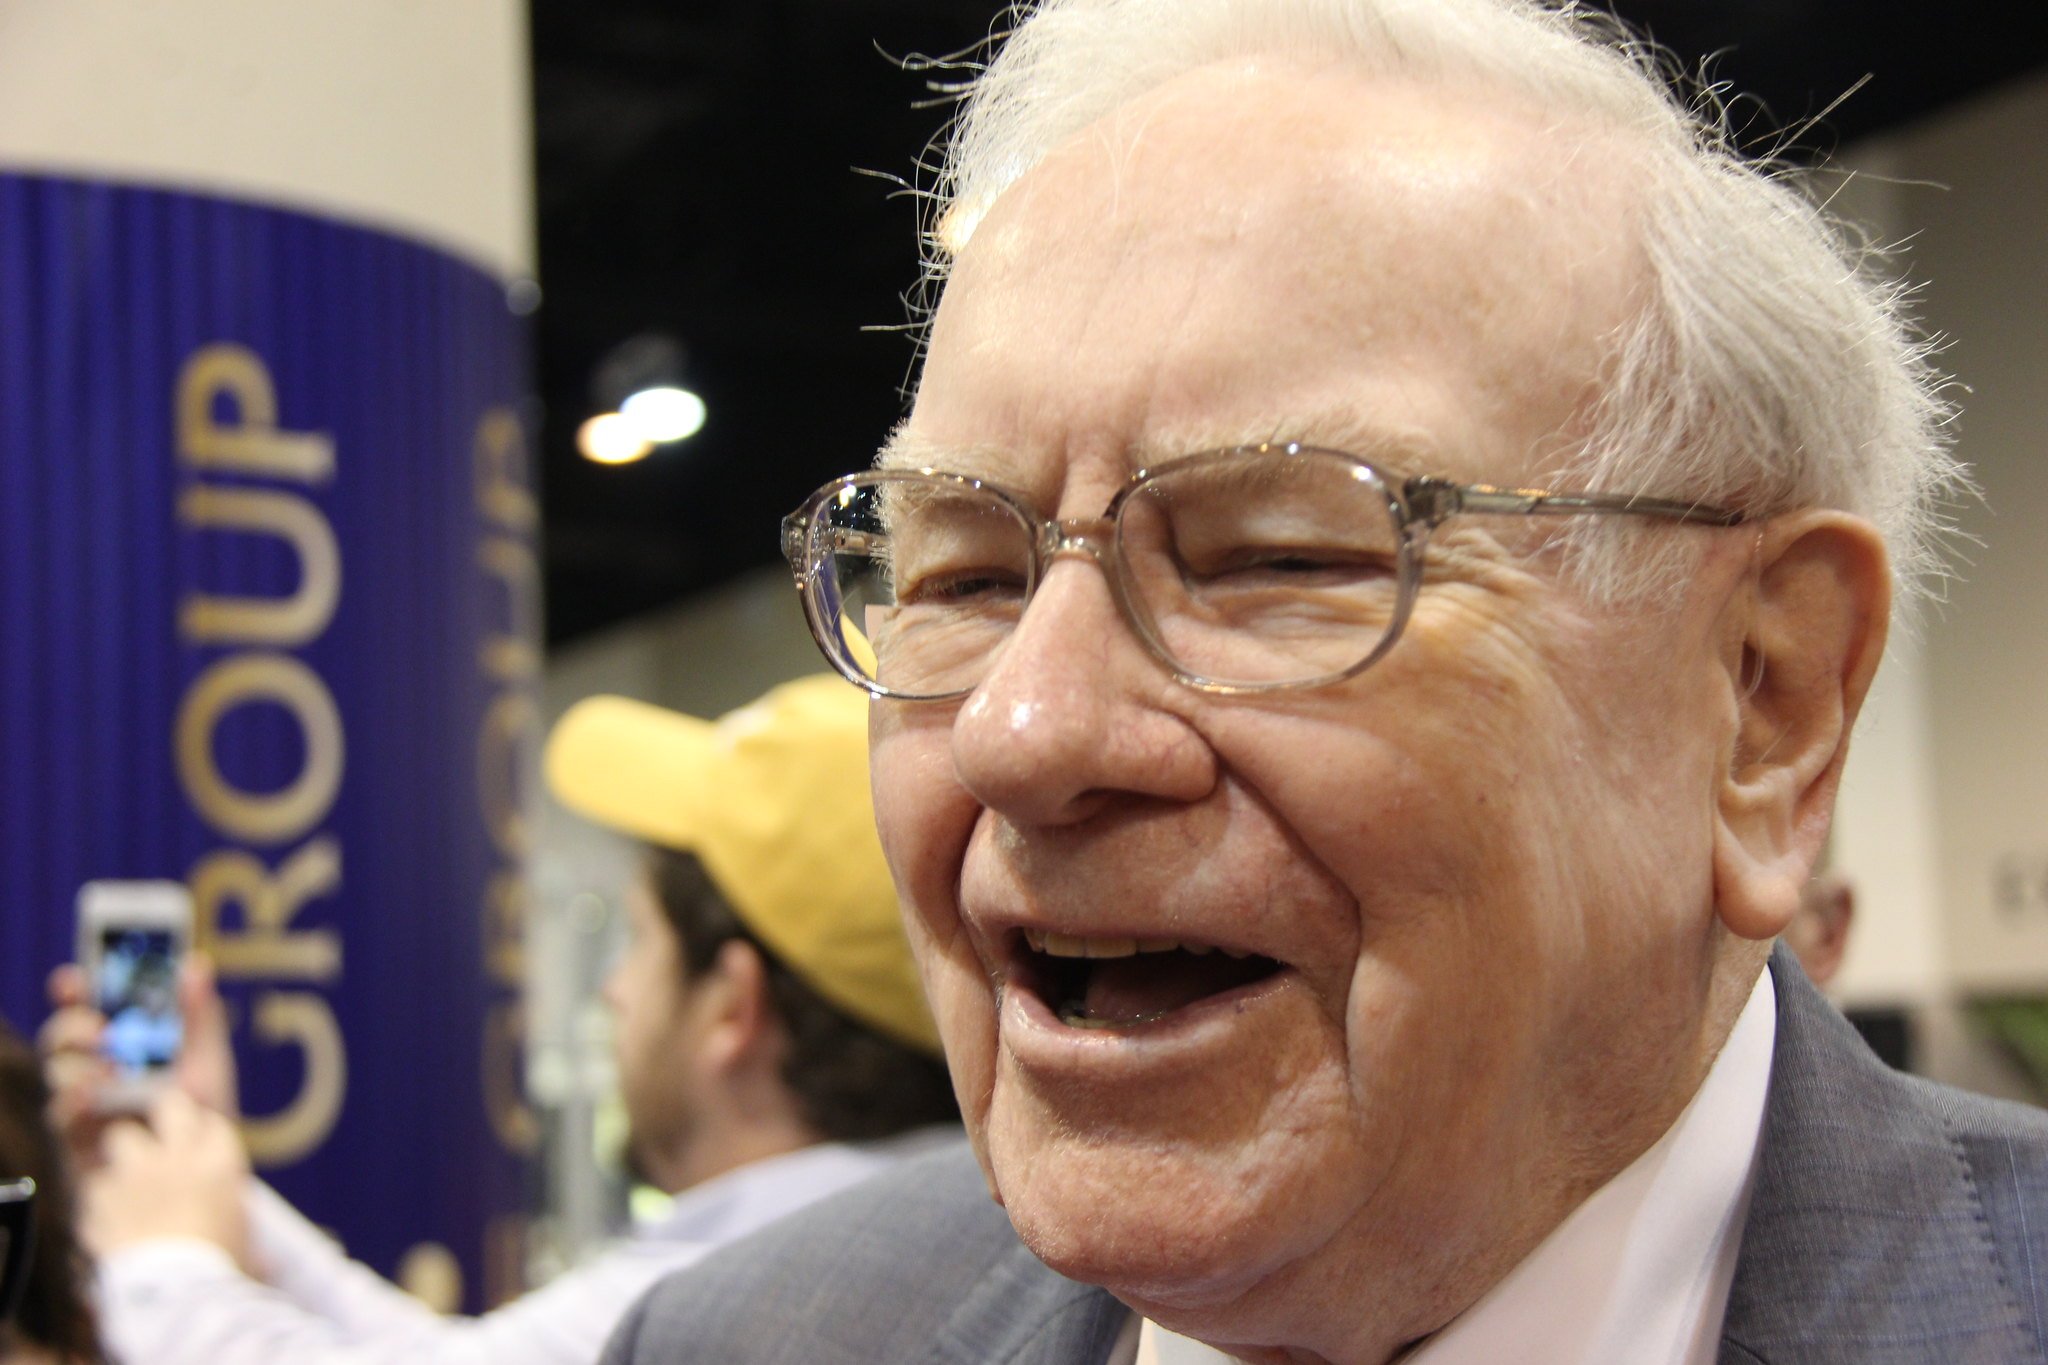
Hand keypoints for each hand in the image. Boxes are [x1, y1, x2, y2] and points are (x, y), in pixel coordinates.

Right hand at [41, 955, 241, 1168]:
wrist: (209, 1175)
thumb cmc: (205, 1115)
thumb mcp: (208, 1062)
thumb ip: (199, 1017)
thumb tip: (195, 964)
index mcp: (124, 1046)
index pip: (90, 1009)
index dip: (75, 991)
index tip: (73, 979)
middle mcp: (98, 1071)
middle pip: (64, 1040)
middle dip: (73, 1027)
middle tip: (100, 1028)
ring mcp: (87, 1104)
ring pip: (58, 1074)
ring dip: (76, 1064)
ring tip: (108, 1065)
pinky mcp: (81, 1139)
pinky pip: (63, 1117)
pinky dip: (74, 1102)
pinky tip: (91, 1095)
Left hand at [81, 1090, 250, 1263]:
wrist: (175, 1289)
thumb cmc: (221, 1262)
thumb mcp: (241, 1230)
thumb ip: (231, 1210)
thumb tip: (249, 1234)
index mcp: (218, 1160)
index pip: (211, 1122)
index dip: (204, 1131)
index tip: (201, 1143)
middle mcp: (176, 1156)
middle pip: (168, 1105)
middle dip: (165, 1114)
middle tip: (165, 1135)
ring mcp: (134, 1174)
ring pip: (120, 1141)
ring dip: (126, 1162)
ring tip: (129, 1188)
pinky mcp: (101, 1201)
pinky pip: (95, 1194)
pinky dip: (101, 1208)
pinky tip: (110, 1226)